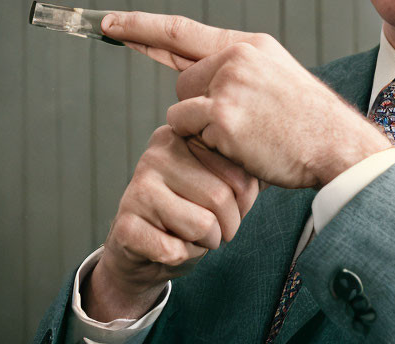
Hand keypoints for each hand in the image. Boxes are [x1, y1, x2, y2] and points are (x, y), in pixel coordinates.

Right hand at [83, 125, 258, 321]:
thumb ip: (239, 172)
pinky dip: (182, 258)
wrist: (142, 249)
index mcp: (181, 136)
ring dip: (205, 244)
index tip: (228, 207)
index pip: (238, 172)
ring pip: (203, 225)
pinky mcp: (126, 224)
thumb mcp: (216, 183)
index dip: (243, 203)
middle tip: (211, 228)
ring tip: (188, 234)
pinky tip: (168, 245)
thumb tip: (268, 172)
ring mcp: (137, 187)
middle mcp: (156, 154)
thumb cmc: (188, 212)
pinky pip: (176, 250)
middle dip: (226, 227)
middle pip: (221, 198)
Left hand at [102, 12, 393, 188]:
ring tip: (247, 133)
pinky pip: (185, 127)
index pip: (180, 29)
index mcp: (248, 44)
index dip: (140, 26)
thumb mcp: (273, 76)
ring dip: (201, 125)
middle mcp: (235, 56)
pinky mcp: (222, 114)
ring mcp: (228, 83)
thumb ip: (231, 68)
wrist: (338, 146)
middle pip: (181, 79)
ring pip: (181, 105)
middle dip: (196, 103)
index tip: (109, 23)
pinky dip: (204, 141)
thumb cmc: (305, 121)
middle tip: (239, 121)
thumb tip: (189, 73)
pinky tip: (240, 144)